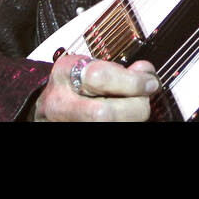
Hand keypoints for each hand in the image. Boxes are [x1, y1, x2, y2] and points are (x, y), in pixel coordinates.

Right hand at [31, 53, 158, 121]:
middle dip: (134, 107)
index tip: (149, 83)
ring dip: (130, 118)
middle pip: (103, 113)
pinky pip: (108, 129)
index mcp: (66, 72)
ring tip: (133, 108)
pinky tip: (124, 117)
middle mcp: (60, 102)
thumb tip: (145, 73)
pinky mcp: (73, 132)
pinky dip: (122, 123)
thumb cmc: (72, 84)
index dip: (131, 82)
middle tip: (144, 100)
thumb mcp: (89, 66)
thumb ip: (118, 70)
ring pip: (106, 125)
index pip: (100, 77)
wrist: (48, 107)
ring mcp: (63, 123)